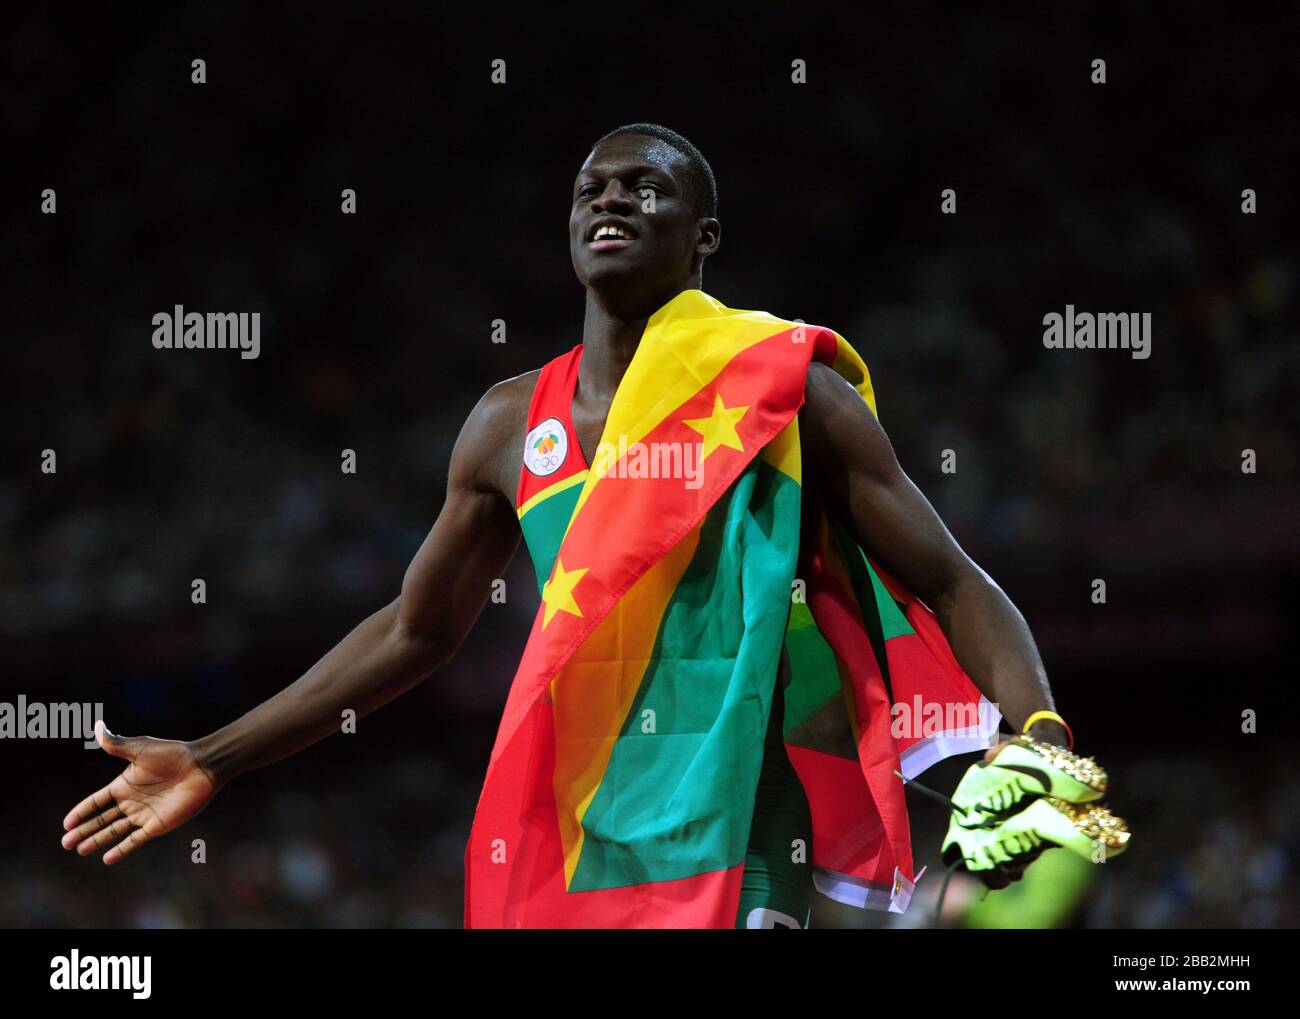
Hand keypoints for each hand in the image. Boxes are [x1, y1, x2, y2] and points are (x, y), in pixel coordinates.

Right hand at [61, 721, 218, 864]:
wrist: (202, 767)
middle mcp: (132, 801)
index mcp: (124, 784)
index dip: (82, 811)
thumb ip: (117, 744)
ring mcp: (144, 814)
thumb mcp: (140, 748)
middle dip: (84, 831)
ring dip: (97, 840)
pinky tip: (107, 858)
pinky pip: (135, 840)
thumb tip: (97, 726)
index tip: (66, 824)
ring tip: (80, 850)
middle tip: (65, 843)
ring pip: (114, 831)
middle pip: (102, 820)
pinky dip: (121, 849)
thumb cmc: (173, 755)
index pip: (96, 802)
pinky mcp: (157, 825)